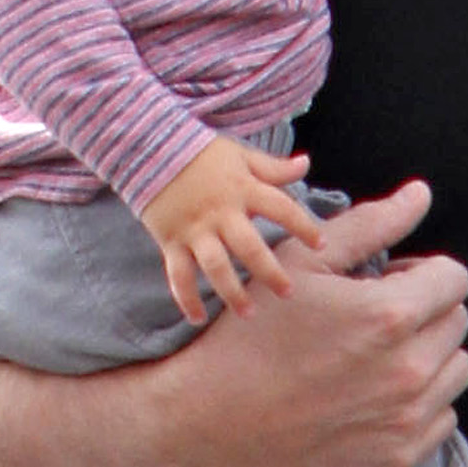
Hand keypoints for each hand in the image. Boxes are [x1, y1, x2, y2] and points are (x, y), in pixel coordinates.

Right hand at [137, 135, 322, 323]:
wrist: (146, 148)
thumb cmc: (200, 153)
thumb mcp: (239, 155)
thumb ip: (272, 168)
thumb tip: (306, 164)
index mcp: (243, 189)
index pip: (281, 208)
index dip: (304, 226)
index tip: (321, 245)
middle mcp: (220, 212)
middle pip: (249, 247)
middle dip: (269, 272)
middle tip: (288, 293)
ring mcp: (194, 229)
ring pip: (215, 266)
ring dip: (231, 292)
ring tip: (249, 313)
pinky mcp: (170, 240)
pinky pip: (178, 274)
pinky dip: (185, 298)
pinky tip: (197, 318)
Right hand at [155, 180, 467, 466]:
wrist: (211, 419)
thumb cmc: (251, 333)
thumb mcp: (301, 264)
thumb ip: (371, 225)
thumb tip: (421, 194)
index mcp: (391, 314)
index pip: (454, 279)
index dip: (421, 273)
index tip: (389, 282)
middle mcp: (410, 369)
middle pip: (457, 323)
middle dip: (425, 312)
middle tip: (374, 320)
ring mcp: (408, 417)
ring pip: (456, 370)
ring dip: (428, 357)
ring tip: (376, 358)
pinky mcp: (400, 456)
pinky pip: (442, 418)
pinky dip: (419, 404)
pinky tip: (373, 397)